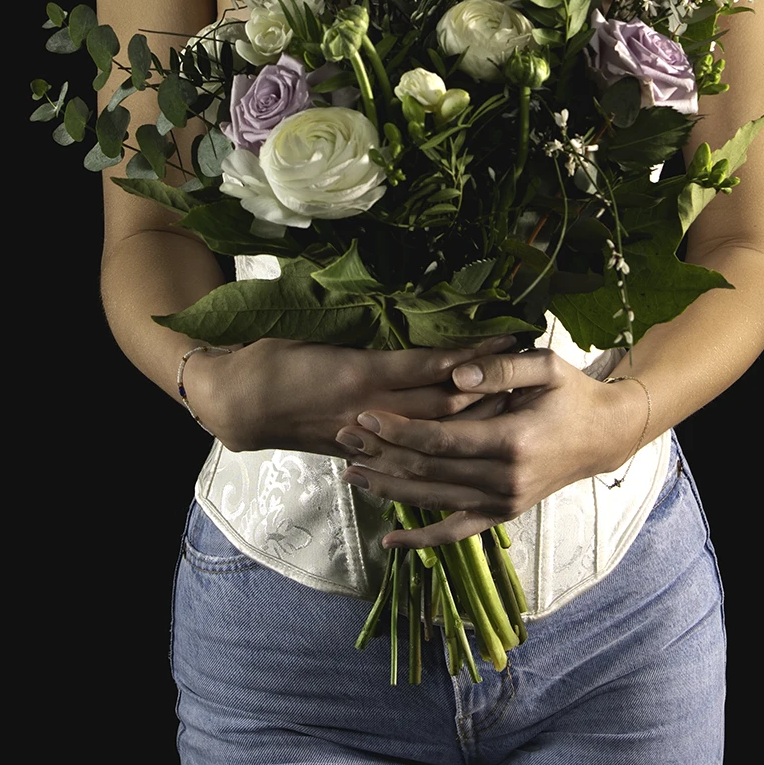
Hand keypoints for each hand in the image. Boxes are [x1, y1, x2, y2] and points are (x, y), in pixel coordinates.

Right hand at [187, 332, 519, 456]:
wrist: (237, 403)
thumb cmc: (273, 356)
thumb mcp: (320, 332)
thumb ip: (367, 332)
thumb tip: (412, 315)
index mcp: (362, 372)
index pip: (432, 365)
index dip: (473, 355)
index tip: (508, 337)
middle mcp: (371, 408)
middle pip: (443, 404)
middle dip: (487, 392)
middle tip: (526, 374)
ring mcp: (366, 433)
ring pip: (431, 432)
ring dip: (470, 419)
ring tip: (509, 403)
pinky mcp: (358, 449)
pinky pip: (408, 448)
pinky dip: (440, 440)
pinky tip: (464, 433)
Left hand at [335, 348, 649, 547]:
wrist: (604, 435)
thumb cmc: (572, 394)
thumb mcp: (546, 367)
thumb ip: (500, 369)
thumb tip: (454, 372)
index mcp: (511, 442)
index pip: (439, 440)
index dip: (398, 430)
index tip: (364, 415)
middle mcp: (504, 480)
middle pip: (428, 471)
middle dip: (382, 455)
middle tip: (343, 438)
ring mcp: (503, 502)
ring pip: (434, 501)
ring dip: (389, 490)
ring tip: (350, 474)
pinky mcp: (503, 515)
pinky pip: (456, 533)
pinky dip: (422, 540)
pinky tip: (389, 542)